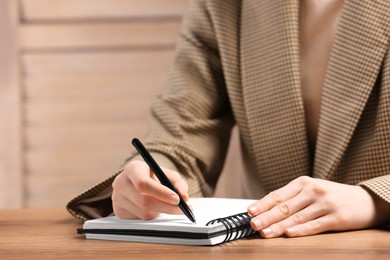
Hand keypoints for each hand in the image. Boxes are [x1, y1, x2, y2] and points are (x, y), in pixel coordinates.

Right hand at [112, 160, 188, 219]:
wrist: (135, 181)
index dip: (161, 192)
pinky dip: (151, 216)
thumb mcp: (165, 173)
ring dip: (160, 212)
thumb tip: (184, 197)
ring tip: (166, 205)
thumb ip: (177, 182)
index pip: (143, 183)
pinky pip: (139, 219)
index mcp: (132, 169)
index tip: (177, 199)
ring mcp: (117, 198)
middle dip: (167, 207)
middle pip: (144, 200)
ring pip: (143, 212)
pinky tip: (153, 208)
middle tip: (183, 209)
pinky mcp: (118, 211)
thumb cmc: (152, 176)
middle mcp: (121, 183)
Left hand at [248, 176, 387, 237]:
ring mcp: (325, 204)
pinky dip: (300, 230)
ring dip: (279, 226)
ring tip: (266, 233)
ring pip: (297, 217)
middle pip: (285, 206)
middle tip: (253, 224)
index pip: (278, 194)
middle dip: (267, 217)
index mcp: (303, 183)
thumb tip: (267, 210)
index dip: (263, 204)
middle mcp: (313, 191)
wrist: (365, 200)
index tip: (250, 212)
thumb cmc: (332, 196)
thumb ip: (293, 198)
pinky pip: (314, 225)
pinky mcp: (336, 217)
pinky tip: (289, 234)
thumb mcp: (312, 190)